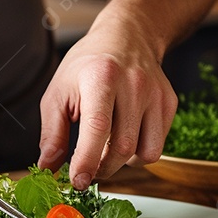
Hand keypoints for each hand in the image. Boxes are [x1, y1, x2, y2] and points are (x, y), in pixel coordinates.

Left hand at [38, 23, 176, 189]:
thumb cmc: (88, 65)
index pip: (97, 128)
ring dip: (122, 163)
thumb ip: (52, 133)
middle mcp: (134, 84)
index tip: (77, 181)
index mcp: (101, 77)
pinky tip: (123, 137)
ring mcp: (156, 95)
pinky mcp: (169, 104)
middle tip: (86, 169)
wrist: (127, 36)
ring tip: (105, 149)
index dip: (86, 161)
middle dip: (101, 168)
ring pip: (145, 153)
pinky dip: (137, 153)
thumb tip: (48, 167)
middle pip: (123, 147)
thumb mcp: (58, 92)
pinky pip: (156, 146)